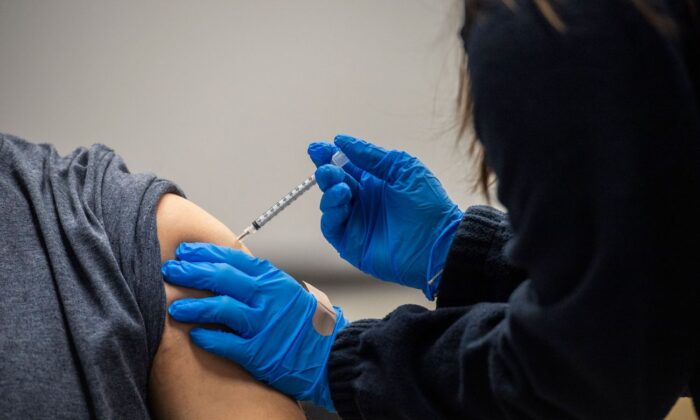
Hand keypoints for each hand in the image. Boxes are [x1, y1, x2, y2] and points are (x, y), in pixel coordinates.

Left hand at [161, 242, 346, 411]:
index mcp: (273, 279)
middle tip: (169, 271)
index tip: (184, 251)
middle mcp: (268, 298)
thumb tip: (224, 268)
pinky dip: (209, 339)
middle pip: (222, 278)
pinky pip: (227, 343)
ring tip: (173, 307)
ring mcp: (264, 325)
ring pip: (221, 308)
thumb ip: (259, 280)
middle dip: (191, 272)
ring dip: (194, 306)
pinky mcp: (260, 352)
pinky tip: (195, 335)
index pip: (233, 258)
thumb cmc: (305, 323)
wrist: (329, 354)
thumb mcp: (286, 291)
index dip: (205, 253)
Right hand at [308, 134, 462, 298]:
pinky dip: (331, 213)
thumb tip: (341, 141)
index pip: (345, 166)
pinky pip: (331, 226)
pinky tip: (341, 201)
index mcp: (375, 182)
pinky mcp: (352, 244)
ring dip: (329, 191)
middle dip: (326, 172)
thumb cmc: (428, 203)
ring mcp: (357, 223)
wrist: (439, 241)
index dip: (329, 156)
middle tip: (327, 168)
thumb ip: (370, 155)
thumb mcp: (401, 167)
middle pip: (333, 183)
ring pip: (329, 204)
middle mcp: (363, 201)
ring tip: (342, 186)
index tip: (316, 148)